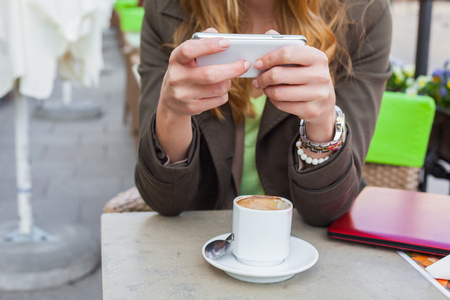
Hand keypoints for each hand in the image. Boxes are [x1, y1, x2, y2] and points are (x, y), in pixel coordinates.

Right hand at [156, 28, 250, 161]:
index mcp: (175, 59)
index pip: (189, 50)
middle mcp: (176, 77)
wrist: (171, 100)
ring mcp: (182, 95)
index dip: (209, 46)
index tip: (226, 43)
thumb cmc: (185, 71)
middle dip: (231, 69)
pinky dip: (224, 94)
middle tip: (245, 64)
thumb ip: (200, 42)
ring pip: (217, 88)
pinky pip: (218, 100)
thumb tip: (215, 33)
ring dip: (228, 82)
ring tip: (228, 78)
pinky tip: (220, 90)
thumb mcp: (187, 56)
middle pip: (209, 74)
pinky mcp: (191, 108)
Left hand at [251, 30, 335, 142]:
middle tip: (256, 80)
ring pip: (278, 92)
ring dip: (267, 90)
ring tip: (264, 88)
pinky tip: (274, 97)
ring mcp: (318, 94)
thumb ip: (286, 45)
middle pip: (279, 74)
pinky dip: (274, 101)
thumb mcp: (302, 59)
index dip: (269, 58)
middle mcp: (321, 75)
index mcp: (317, 57)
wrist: (324, 102)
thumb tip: (268, 34)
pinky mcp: (312, 110)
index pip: (288, 53)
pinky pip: (283, 105)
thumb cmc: (308, 75)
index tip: (257, 63)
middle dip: (263, 77)